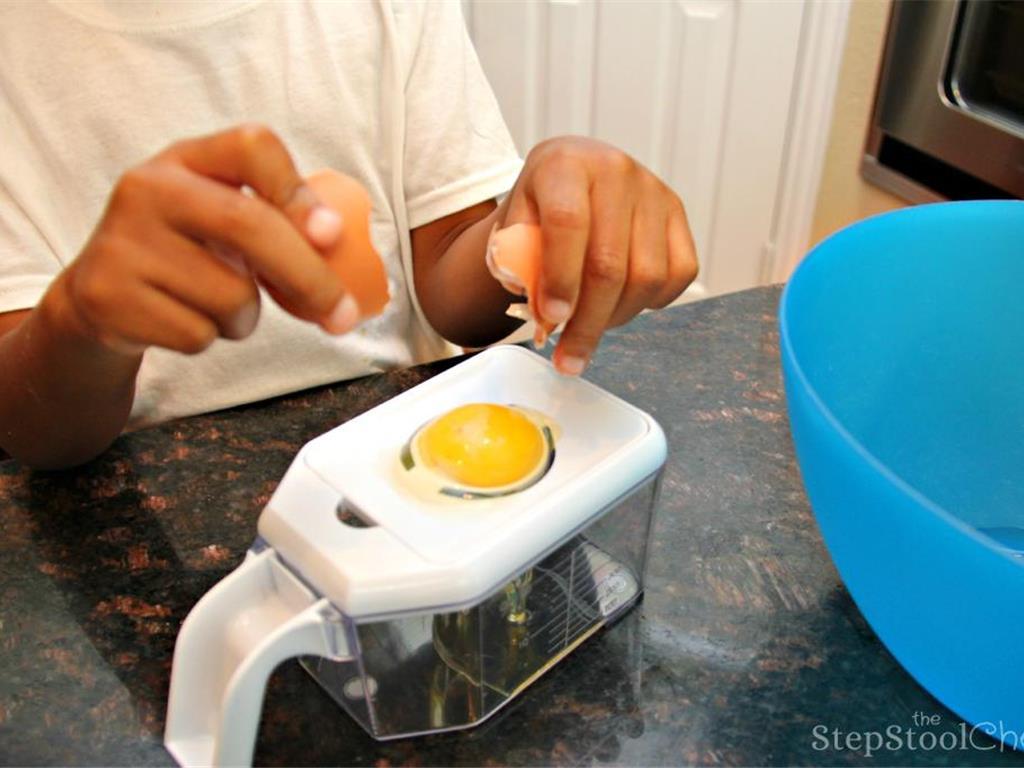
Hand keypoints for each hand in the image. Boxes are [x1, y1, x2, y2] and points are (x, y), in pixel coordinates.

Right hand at [53, 124, 357, 355]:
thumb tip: (332, 242)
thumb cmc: (187, 252)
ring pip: (231, 296)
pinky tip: (181, 317)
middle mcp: (147, 188)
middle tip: (341, 315)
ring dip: (246, 317)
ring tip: (216, 303)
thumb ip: (279, 221)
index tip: (331, 235)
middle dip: (310, 278)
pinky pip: (198, 334)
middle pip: (250, 226)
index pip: (253, 147)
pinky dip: (208, 338)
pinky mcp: (108, 296)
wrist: (100, 295)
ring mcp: (123, 241)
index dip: (298, 191)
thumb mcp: (224, 219)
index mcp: (186, 158)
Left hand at [501, 136, 697, 374]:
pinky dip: (650, 302)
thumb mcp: (513, 225)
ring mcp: (653, 191)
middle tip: (567, 357)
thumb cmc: (539, 208)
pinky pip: (678, 274)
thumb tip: (545, 311)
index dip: (560, 277)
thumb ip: (520, 264)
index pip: (568, 223)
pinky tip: (621, 304)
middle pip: (609, 263)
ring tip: (590, 327)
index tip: (551, 318)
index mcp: (565, 164)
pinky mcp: (678, 213)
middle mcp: (615, 171)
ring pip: (647, 276)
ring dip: (616, 318)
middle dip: (587, 322)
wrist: (569, 178)